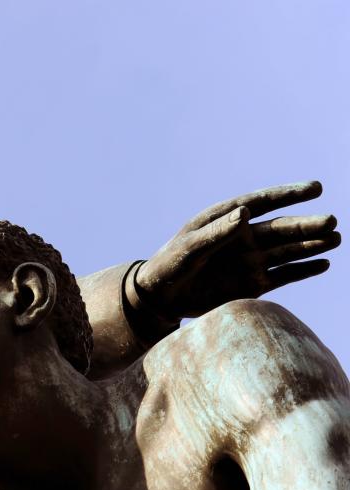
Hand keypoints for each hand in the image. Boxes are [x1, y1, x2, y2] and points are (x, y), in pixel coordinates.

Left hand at [131, 181, 339, 330]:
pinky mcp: (252, 284)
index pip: (263, 203)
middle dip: (306, 224)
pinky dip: (302, 270)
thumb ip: (218, 232)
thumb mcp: (190, 247)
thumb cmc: (170, 264)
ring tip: (335, 239)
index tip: (316, 188)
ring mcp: (250, 260)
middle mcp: (244, 238)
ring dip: (311, 245)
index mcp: (226, 219)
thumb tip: (247, 212)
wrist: (161, 296)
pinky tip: (323, 264)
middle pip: (281, 228)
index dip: (289, 194)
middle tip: (332, 220)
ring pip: (287, 250)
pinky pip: (283, 275)